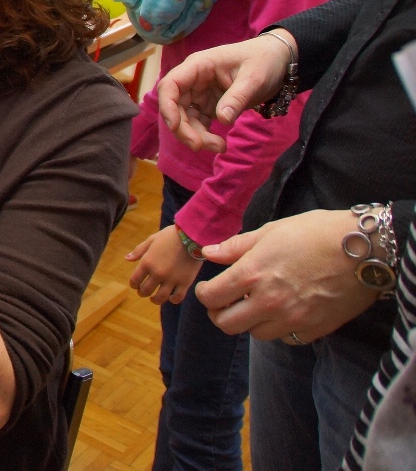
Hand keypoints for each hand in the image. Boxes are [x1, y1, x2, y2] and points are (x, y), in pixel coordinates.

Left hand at [125, 226, 202, 304]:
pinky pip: (177, 298)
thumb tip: (127, 259)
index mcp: (147, 262)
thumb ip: (139, 250)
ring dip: (155, 300)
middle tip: (144, 292)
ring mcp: (172, 279)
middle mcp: (157, 273)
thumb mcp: (152, 240)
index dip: (134, 284)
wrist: (192, 235)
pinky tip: (171, 298)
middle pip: (145, 291)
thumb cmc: (170, 236)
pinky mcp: (185, 282)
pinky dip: (173, 300)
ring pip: (160, 298)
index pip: (135, 280)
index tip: (136, 285)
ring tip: (154, 299)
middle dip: (142, 293)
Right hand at [156, 31, 294, 152]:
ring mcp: (199, 93)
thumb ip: (237, 97)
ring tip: (220, 147)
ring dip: (196, 135)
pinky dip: (205, 135)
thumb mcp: (254, 77)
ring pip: (185, 118)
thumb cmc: (264, 60)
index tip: (175, 126)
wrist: (278, 60)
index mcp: (198, 66)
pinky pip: (198, 123)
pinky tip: (220, 144)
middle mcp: (193, 80)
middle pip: (175, 107)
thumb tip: (222, 120)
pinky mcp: (208, 105)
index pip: (170, 85)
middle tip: (200, 147)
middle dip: (184, 129)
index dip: (167, 106)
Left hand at [195, 209, 379, 342]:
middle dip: (220, 314)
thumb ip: (236, 246)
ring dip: (250, 322)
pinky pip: (286, 339)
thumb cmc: (316, 233)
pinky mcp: (314, 330)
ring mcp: (292, 319)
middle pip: (227, 325)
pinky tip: (283, 312)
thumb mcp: (271, 231)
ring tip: (257, 304)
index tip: (208, 289)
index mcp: (252, 274)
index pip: (210, 298)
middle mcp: (268, 302)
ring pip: (256, 334)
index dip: (204, 294)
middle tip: (225, 303)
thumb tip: (208, 253)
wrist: (365, 250)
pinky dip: (279, 329)